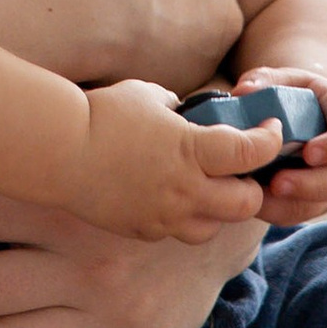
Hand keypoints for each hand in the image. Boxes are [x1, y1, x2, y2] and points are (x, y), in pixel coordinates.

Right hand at [0, 0, 243, 98]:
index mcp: (225, 0)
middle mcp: (209, 50)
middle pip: (176, 28)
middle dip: (145, 12)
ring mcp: (168, 82)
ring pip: (145, 61)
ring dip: (122, 45)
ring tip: (82, 21)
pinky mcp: (126, 108)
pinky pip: (114, 89)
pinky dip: (95, 73)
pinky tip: (72, 52)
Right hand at [73, 78, 289, 241]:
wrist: (57, 150)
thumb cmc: (101, 114)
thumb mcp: (147, 95)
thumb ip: (176, 108)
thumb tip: (186, 113)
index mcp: (192, 150)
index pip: (251, 153)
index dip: (269, 141)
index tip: (269, 131)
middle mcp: (185, 189)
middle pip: (246, 203)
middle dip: (250, 186)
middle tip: (239, 171)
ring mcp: (164, 215)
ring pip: (213, 227)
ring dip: (217, 210)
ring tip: (203, 190)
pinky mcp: (142, 230)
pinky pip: (174, 232)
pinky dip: (179, 218)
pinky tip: (165, 197)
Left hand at [234, 66, 326, 221]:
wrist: (295, 116)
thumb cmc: (290, 94)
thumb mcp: (279, 79)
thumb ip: (263, 80)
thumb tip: (244, 92)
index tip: (309, 153)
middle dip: (315, 184)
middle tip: (279, 183)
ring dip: (294, 202)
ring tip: (260, 197)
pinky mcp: (318, 199)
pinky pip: (305, 212)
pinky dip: (279, 211)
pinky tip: (254, 203)